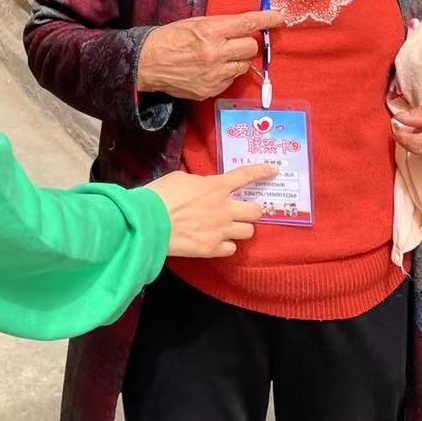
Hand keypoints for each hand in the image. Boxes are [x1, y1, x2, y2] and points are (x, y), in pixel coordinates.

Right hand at [137, 11, 286, 100]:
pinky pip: (230, 80)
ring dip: (236, 60)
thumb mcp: (194, 24)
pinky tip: (208, 70)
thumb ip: (220, 26)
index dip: (267, 19)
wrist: (147, 63)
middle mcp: (216, 53)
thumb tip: (245, 27)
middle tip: (234, 42)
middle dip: (246, 43)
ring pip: (243, 66)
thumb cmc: (170, 38)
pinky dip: (225, 74)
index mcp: (211, 31)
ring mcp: (214, 74)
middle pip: (251, 47)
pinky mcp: (211, 89)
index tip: (280, 18)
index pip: (247, 23)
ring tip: (218, 58)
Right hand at [147, 165, 274, 256]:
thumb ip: (199, 183)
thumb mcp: (181, 178)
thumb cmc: (160, 195)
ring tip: (229, 227)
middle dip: (253, 210)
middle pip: (256, 211)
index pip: (246, 176)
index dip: (262, 171)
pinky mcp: (212, 249)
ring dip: (241, 228)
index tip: (273, 171)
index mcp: (216, 187)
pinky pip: (232, 249)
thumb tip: (204, 188)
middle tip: (243, 210)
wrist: (148, 223)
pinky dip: (226, 245)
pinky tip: (216, 241)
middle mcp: (225, 209)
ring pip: (248, 232)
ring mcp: (220, 231)